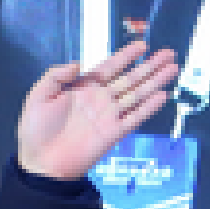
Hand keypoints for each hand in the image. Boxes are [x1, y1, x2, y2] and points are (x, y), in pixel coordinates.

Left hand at [15, 40, 179, 180]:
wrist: (40, 163)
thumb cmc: (36, 130)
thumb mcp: (38, 96)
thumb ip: (55, 76)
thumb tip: (78, 64)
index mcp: (83, 88)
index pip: (109, 67)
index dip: (126, 56)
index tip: (142, 45)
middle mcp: (100, 99)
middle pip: (130, 78)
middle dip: (149, 66)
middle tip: (168, 53)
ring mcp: (109, 116)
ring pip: (137, 94)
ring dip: (156, 82)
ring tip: (173, 68)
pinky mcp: (114, 134)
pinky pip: (135, 118)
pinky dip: (149, 107)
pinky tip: (163, 96)